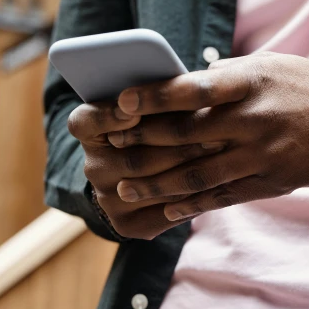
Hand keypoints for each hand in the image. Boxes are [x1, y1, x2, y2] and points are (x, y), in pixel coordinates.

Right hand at [67, 102, 225, 238]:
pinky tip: (216, 182)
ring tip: (222, 152)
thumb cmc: (162, 121)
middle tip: (214, 130)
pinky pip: (161, 213)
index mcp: (89, 131)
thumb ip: (158, 96)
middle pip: (131, 157)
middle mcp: (92, 167)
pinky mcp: (126, 224)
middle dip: (176, 143)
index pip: (85, 122)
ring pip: (150, 186)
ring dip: (189, 169)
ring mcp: (108, 199)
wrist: (153, 172)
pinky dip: (190, 198)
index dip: (107, 117)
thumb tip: (180, 83)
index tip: (131, 111)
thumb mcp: (154, 104)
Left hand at [109, 52, 308, 229]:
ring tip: (124, 189)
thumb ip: (227, 77)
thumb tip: (179, 87)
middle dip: (140, 143)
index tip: (119, 101)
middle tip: (105, 151)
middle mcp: (253, 117)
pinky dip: (191, 203)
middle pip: (184, 135)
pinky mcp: (273, 180)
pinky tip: (166, 208)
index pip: (191, 88)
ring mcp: (263, 153)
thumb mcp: (271, 66)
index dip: (152, 96)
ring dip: (156, 183)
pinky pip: (224, 195)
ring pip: (197, 172)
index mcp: (250, 80)